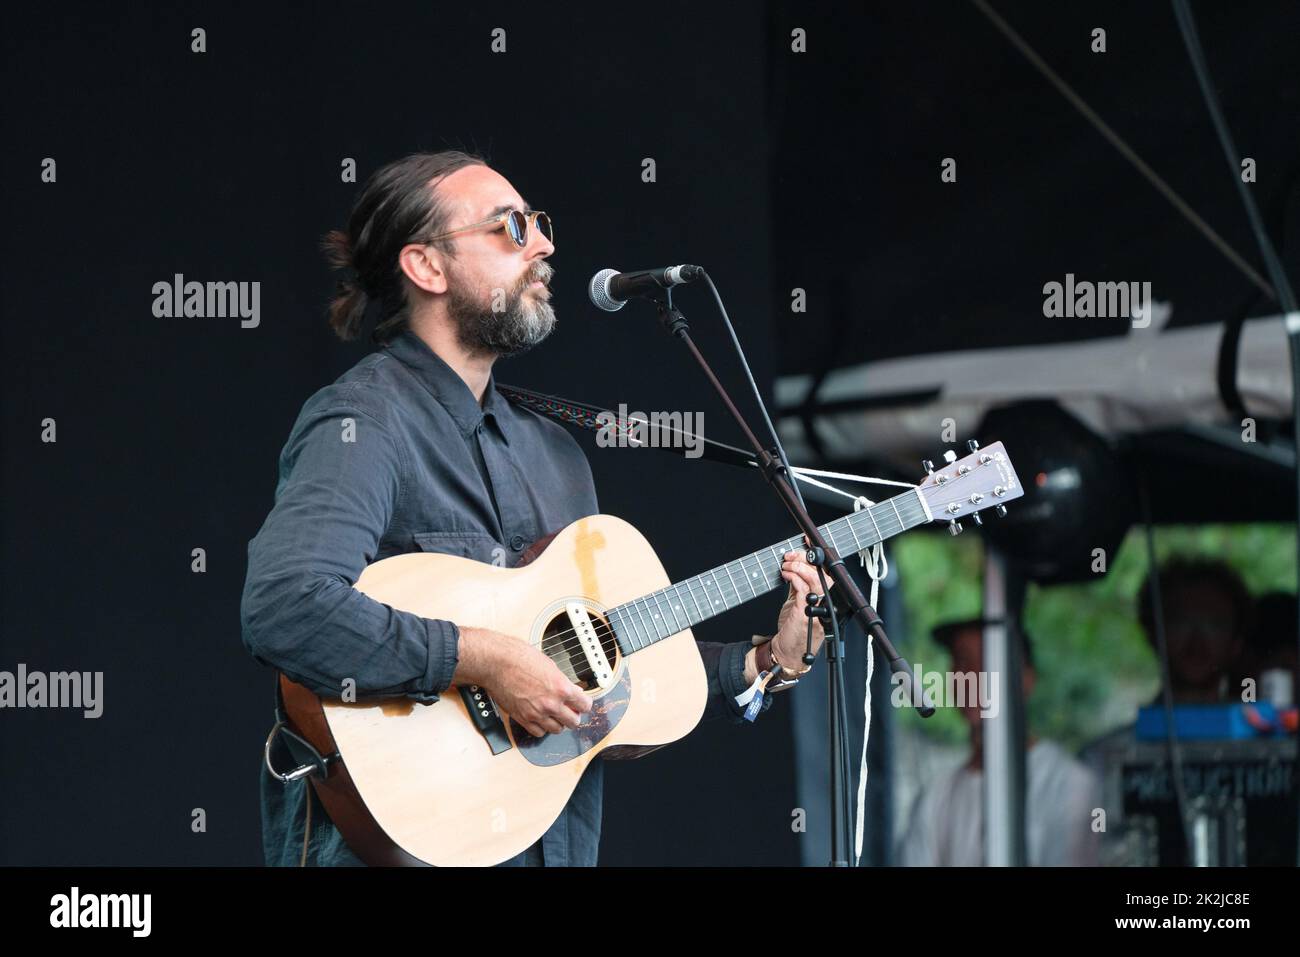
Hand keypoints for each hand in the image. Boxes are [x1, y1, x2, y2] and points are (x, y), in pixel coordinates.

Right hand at [457, 628, 591, 737]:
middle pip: (574, 721)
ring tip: (555, 714)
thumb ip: (562, 681)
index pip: (585, 705)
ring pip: (557, 730)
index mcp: (561, 688)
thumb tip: (570, 690)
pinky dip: (542, 728)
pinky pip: (539, 733)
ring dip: (559, 723)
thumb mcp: (549, 665)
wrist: (496, 662)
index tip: (582, 702)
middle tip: (570, 709)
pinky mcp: (522, 719)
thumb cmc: (519, 657)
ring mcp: (536, 714)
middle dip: (574, 715)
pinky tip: (541, 719)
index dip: (585, 703)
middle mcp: (551, 704)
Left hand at [771, 549, 832, 672]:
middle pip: (824, 572)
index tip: (807, 540)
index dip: (817, 554)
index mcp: (826, 598)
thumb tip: (795, 563)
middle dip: (807, 558)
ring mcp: (817, 609)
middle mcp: (825, 603)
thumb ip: (799, 584)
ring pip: (816, 578)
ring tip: (787, 564)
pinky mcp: (806, 613)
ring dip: (799, 566)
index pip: (826, 571)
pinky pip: (803, 589)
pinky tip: (785, 574)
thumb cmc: (793, 630)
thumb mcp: (797, 601)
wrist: (787, 652)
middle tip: (792, 554)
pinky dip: (794, 577)